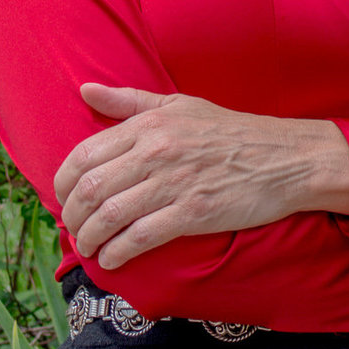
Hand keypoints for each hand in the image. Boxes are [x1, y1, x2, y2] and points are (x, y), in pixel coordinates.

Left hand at [54, 84, 348, 269]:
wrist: (285, 158)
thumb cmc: (231, 132)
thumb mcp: (180, 104)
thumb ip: (129, 101)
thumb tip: (85, 89)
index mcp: (149, 124)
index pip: (84, 154)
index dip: (62, 184)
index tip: (63, 200)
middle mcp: (156, 150)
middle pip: (90, 188)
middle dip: (72, 217)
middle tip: (73, 230)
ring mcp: (174, 182)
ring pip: (109, 215)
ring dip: (90, 239)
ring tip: (89, 248)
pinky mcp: (193, 212)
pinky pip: (140, 237)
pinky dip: (118, 252)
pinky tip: (113, 259)